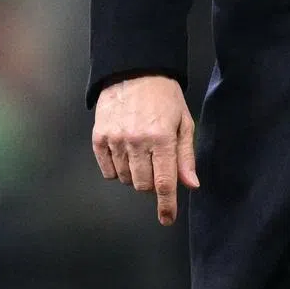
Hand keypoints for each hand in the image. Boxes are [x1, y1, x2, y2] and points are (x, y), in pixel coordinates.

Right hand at [92, 74, 199, 224]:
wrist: (135, 69)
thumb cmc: (164, 94)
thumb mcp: (183, 120)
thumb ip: (185, 155)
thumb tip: (190, 184)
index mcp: (162, 138)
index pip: (164, 182)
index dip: (167, 205)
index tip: (167, 219)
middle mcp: (137, 142)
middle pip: (143, 185)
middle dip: (152, 181)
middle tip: (156, 161)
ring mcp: (115, 140)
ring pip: (126, 179)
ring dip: (135, 173)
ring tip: (141, 149)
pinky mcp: (99, 138)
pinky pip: (108, 171)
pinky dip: (117, 168)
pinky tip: (125, 149)